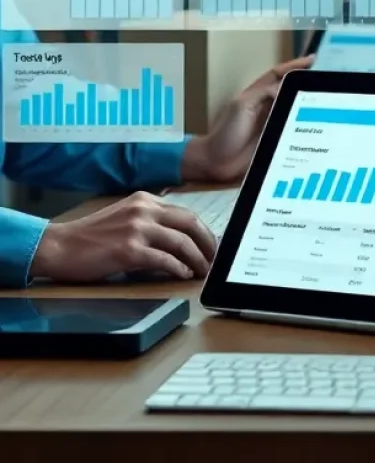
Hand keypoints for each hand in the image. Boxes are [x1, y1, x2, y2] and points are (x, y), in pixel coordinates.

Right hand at [30, 192, 216, 282]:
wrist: (57, 246)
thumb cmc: (89, 238)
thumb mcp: (124, 219)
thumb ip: (150, 223)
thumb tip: (180, 242)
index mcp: (145, 201)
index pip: (185, 213)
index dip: (203, 230)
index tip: (212, 244)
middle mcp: (144, 210)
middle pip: (190, 223)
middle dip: (208, 242)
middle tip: (215, 258)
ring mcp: (137, 228)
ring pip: (181, 241)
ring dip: (197, 258)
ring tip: (203, 270)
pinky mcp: (128, 249)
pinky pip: (164, 259)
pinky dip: (178, 268)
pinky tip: (183, 274)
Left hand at [181, 56, 313, 184]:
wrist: (216, 162)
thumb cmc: (225, 133)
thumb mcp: (241, 106)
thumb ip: (262, 93)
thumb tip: (284, 87)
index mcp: (257, 94)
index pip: (279, 75)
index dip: (295, 66)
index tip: (312, 60)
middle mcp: (267, 106)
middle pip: (290, 90)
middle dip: (306, 83)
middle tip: (326, 79)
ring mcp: (273, 123)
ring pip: (295, 108)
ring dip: (309, 103)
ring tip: (327, 99)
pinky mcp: (277, 139)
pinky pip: (295, 128)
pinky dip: (306, 125)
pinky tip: (319, 124)